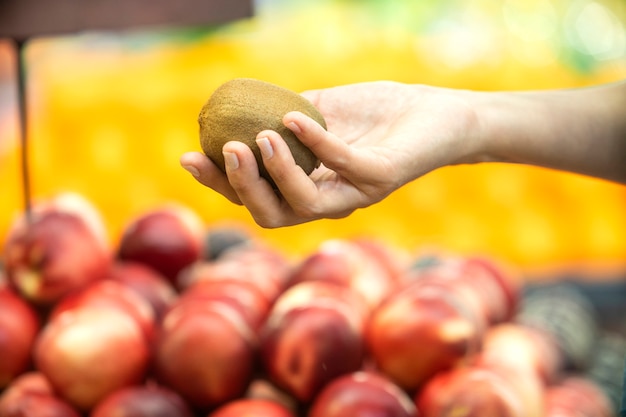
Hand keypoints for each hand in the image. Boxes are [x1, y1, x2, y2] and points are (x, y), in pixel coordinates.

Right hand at [180, 81, 480, 226]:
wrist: (432, 112)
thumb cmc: (373, 114)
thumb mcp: (316, 111)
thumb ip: (280, 119)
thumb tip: (236, 114)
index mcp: (306, 187)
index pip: (254, 195)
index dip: (219, 183)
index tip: (189, 156)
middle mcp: (327, 201)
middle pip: (271, 214)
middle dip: (241, 188)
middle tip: (225, 151)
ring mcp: (355, 195)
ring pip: (303, 204)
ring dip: (275, 174)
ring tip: (257, 139)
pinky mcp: (381, 179)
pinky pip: (343, 167)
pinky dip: (316, 143)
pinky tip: (295, 118)